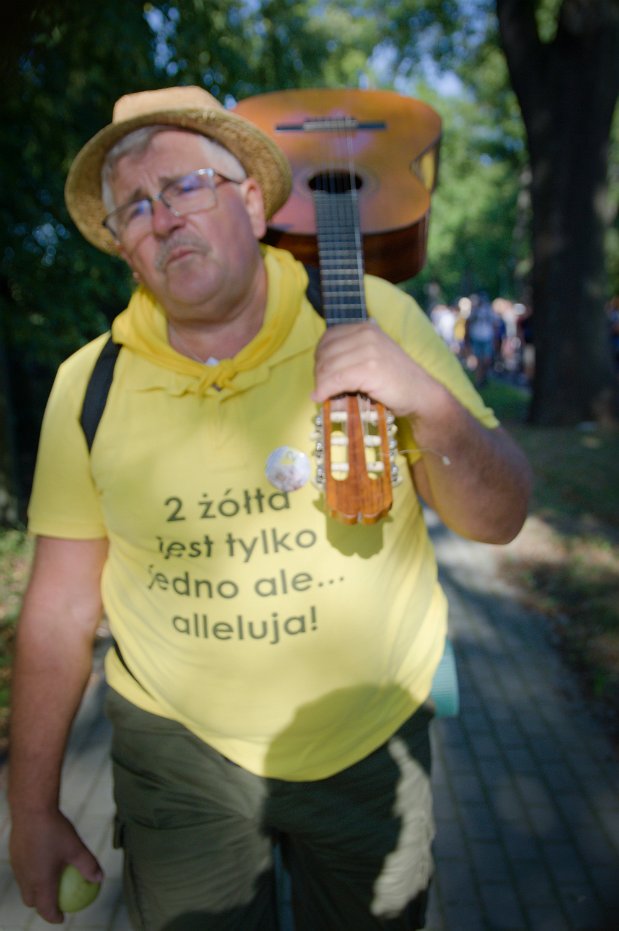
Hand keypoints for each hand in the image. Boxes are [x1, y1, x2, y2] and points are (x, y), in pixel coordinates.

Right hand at [10, 809, 102, 923]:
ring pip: (25, 887)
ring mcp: (17, 868)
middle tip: (55, 902)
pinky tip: (42, 861)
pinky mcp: (14, 856)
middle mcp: (26, 879)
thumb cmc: (56, 830)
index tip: (63, 918)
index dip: (54, 917)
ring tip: (49, 883)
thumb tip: (99, 879)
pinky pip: (22, 872)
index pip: (46, 909)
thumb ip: (88, 866)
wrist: (31, 810)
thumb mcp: (77, 848)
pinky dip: (31, 874)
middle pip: (32, 901)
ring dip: (35, 890)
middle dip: (42, 905)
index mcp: (41, 882)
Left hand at [312, 321, 443, 418]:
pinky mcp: (369, 369)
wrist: (421, 394)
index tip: (321, 374)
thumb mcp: (371, 358)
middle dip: (319, 373)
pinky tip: (323, 398)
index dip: (319, 358)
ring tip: (323, 395)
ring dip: (321, 385)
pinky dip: (325, 391)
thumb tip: (319, 370)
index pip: (328, 338)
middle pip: (325, 353)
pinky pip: (336, 379)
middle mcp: (366, 334)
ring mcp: (369, 350)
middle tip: (322, 389)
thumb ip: (349, 356)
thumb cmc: (395, 381)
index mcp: (365, 328)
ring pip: (328, 367)